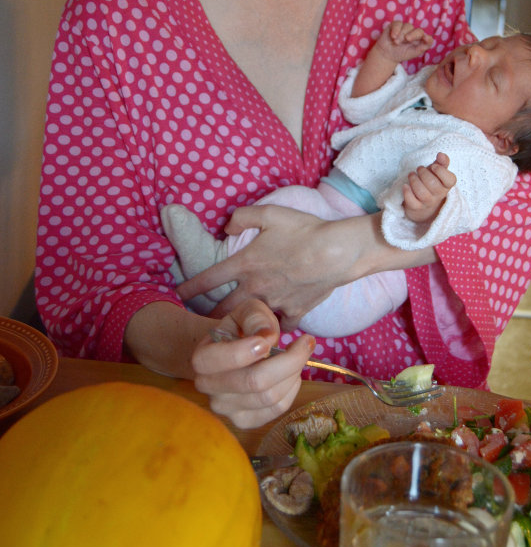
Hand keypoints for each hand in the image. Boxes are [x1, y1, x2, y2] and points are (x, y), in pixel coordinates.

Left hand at [177, 204, 347, 329]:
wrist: (337, 253)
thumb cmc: (305, 230)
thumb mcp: (270, 212)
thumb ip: (243, 217)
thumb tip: (227, 226)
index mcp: (246, 263)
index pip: (209, 278)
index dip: (189, 288)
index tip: (177, 296)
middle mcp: (255, 287)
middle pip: (223, 309)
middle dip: (209, 317)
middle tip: (200, 322)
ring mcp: (275, 303)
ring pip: (248, 322)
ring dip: (238, 327)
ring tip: (231, 333)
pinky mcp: (295, 312)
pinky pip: (280, 327)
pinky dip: (274, 329)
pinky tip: (270, 331)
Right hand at [192, 299, 314, 427]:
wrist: (230, 352)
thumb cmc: (239, 329)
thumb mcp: (246, 312)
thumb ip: (255, 318)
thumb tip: (268, 336)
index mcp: (202, 359)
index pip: (225, 360)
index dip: (250, 351)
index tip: (271, 338)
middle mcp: (208, 388)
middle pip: (255, 382)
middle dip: (289, 360)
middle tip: (305, 342)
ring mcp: (225, 409)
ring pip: (270, 397)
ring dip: (293, 373)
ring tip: (298, 355)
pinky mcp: (244, 421)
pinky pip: (277, 409)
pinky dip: (292, 389)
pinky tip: (291, 374)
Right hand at [374, 21, 434, 63]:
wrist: (387, 55)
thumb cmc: (402, 54)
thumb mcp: (414, 52)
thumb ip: (424, 46)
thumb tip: (428, 37)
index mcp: (420, 39)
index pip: (426, 36)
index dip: (426, 37)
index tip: (425, 39)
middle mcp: (413, 32)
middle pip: (418, 30)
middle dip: (413, 35)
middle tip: (406, 40)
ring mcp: (405, 27)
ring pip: (407, 26)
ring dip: (402, 35)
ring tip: (396, 43)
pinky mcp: (395, 25)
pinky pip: (398, 24)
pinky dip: (396, 30)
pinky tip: (393, 36)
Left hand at [402, 152, 456, 223]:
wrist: (424, 202)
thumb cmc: (432, 182)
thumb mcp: (437, 171)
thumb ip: (442, 162)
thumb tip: (441, 154)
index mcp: (446, 185)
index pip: (450, 180)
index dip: (441, 171)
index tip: (433, 166)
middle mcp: (439, 195)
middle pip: (433, 184)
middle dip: (423, 173)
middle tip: (419, 168)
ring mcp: (428, 202)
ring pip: (422, 193)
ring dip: (414, 181)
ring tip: (411, 175)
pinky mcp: (416, 207)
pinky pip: (412, 202)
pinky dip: (407, 192)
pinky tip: (405, 185)